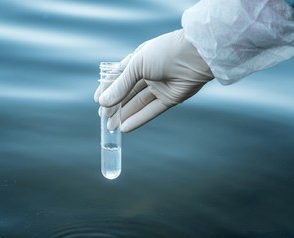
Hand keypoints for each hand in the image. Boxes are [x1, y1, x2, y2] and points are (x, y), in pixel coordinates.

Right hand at [94, 29, 213, 131]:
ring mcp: (159, 87)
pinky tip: (126, 128)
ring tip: (111, 127)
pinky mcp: (169, 99)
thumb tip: (103, 102)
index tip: (98, 101)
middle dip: (114, 105)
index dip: (108, 89)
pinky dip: (138, 119)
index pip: (119, 77)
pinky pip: (151, 111)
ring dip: (124, 115)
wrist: (195, 56)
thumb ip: (120, 85)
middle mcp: (148, 74)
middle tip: (104, 118)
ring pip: (137, 103)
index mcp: (139, 60)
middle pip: (127, 93)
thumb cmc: (164, 53)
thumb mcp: (136, 66)